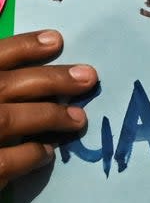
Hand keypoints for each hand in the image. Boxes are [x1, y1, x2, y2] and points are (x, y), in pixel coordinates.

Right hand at [0, 30, 94, 190]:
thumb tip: (26, 68)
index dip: (22, 46)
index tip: (56, 39)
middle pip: (5, 84)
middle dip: (50, 79)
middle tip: (88, 77)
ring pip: (8, 119)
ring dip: (49, 116)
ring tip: (79, 118)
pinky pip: (5, 162)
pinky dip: (31, 154)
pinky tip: (47, 153)